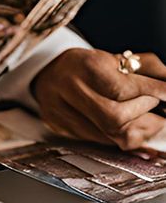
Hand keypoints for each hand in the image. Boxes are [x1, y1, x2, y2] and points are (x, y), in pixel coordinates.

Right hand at [33, 48, 165, 150]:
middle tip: (158, 109)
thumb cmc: (87, 66)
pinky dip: (123, 138)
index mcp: (87, 65)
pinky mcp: (62, 129)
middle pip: (115, 117)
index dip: (154, 94)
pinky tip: (131, 129)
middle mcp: (70, 89)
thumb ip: (147, 69)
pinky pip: (101, 143)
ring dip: (139, 131)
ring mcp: (62, 112)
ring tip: (149, 121)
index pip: (124, 87)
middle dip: (145, 116)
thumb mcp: (116, 58)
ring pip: (110, 136)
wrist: (47, 73)